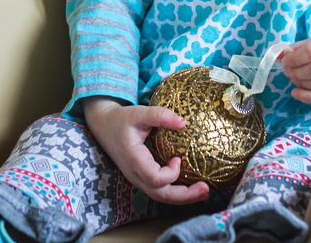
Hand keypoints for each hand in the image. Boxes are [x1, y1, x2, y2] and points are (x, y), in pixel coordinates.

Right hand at [82, 97, 209, 204]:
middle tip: (206, 190)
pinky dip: (175, 191)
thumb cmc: (122, 119)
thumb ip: (160, 115)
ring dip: (182, 197)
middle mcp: (135, 174)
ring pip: (160, 196)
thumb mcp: (139, 112)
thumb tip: (184, 122)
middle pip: (160, 194)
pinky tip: (190, 186)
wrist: (104, 126)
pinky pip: (159, 190)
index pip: (154, 178)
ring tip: (203, 192)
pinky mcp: (142, 177)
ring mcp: (138, 178)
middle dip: (184, 196)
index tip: (179, 157)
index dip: (171, 173)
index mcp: (134, 160)